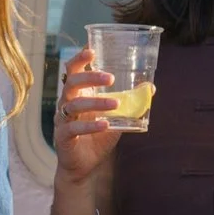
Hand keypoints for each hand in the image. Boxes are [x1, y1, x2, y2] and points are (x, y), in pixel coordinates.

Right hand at [52, 50, 126, 182]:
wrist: (84, 165)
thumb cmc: (98, 136)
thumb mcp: (117, 117)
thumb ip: (130, 102)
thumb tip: (150, 87)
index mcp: (78, 94)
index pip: (73, 71)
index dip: (80, 59)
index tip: (91, 49)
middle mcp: (67, 103)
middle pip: (72, 83)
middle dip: (90, 77)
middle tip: (111, 78)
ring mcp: (63, 119)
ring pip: (73, 105)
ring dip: (96, 102)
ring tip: (116, 103)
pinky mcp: (63, 136)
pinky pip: (74, 128)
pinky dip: (90, 126)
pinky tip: (105, 125)